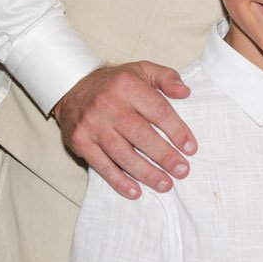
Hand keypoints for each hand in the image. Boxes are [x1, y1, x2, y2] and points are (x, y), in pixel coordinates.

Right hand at [53, 61, 194, 198]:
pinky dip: (119, 181)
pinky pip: (102, 165)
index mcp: (127, 85)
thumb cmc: (114, 83)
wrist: (72, 87)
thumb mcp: (141, 70)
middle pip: (141, 136)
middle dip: (164, 156)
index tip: (190, 148)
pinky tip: (135, 191)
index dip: (177, 131)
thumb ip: (166, 77)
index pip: (158, 111)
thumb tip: (185, 92)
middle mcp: (108, 105)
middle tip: (182, 171)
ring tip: (165, 184)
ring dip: (146, 173)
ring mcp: (93, 124)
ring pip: (123, 154)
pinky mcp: (80, 141)